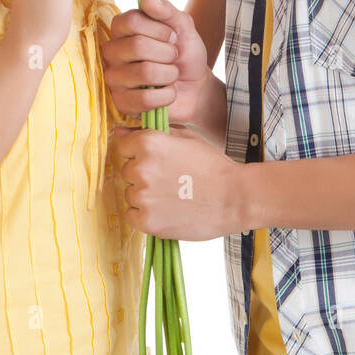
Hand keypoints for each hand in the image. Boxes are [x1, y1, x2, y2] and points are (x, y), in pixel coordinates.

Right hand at [101, 0, 209, 122]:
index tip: (172, 37)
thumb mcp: (184, 27)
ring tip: (171, 75)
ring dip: (170, 74)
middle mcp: (112, 51)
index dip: (160, 30)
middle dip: (168, 53)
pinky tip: (167, 93)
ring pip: (144, 72)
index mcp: (122, 28)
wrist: (195, 87)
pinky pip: (145, 98)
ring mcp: (113, 78)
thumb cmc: (185, 54)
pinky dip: (166, 96)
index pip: (132, 21)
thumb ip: (167, 11)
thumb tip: (147, 1)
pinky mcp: (121, 102)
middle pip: (138, 46)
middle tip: (174, 58)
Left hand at [111, 125, 244, 239]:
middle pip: (127, 171)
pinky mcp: (147, 221)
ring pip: (130, 194)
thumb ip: (150, 133)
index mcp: (148, 144)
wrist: (235, 198)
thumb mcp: (185, 138)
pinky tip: (166, 211)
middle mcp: (141, 168)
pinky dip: (144, 215)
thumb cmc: (213, 166)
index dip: (139, 153)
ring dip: (145, 196)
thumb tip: (119, 132)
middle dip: (143, 175)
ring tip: (172, 197)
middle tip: (170, 180)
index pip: (123, 147)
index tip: (156, 161)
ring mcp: (142, 196)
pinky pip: (132, 215)